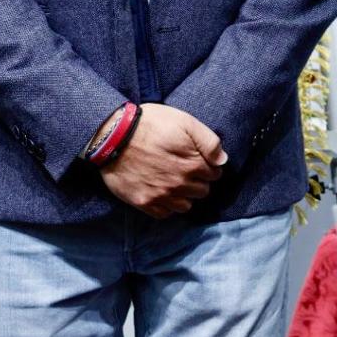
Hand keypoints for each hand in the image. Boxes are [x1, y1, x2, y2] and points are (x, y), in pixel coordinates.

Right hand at [98, 104, 226, 218]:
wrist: (113, 135)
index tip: (200, 160)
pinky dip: (167, 206)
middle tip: (187, 170)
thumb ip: (209, 142)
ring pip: (185, 206)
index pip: (215, 174)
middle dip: (199, 182)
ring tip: (175, 183)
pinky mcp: (143, 202)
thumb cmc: (151, 124)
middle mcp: (179, 183)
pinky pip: (164, 214)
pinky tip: (162, 193)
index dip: (209, 166)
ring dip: (184, 196)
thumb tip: (222, 160)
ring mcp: (161, 195)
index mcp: (193, 164)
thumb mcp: (185, 122)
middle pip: (202, 191)